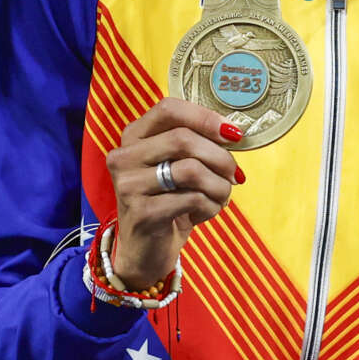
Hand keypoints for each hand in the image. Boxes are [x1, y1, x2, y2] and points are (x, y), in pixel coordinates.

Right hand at [107, 98, 243, 286]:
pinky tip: (204, 213)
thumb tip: (233, 132)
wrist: (145, 250)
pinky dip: (210, 206)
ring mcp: (129, 185)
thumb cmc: (168, 202)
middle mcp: (124, 156)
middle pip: (183, 139)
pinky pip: (192, 199)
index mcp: (133, 136)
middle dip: (220, 157)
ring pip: (191, 170)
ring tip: (221, 197)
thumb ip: (195, 144)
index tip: (232, 134)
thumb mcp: (176, 166)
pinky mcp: (142, 213)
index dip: (205, 117)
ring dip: (219, 185)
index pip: (169, 109)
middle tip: (234, 174)